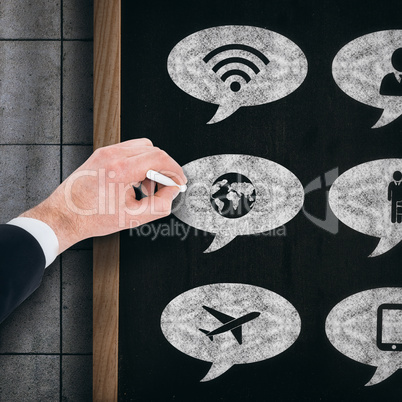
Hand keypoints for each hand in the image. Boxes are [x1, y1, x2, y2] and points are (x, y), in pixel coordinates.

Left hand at [20, 138, 186, 252]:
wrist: (65, 216)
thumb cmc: (91, 217)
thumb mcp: (134, 218)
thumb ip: (161, 205)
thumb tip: (172, 192)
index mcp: (120, 170)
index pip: (159, 158)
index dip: (175, 170)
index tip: (179, 180)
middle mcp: (112, 156)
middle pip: (153, 150)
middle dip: (163, 169)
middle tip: (163, 188)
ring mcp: (105, 153)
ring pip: (142, 148)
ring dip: (150, 165)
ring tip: (146, 188)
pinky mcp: (101, 154)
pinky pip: (129, 151)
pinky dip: (138, 163)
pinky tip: (134, 182)